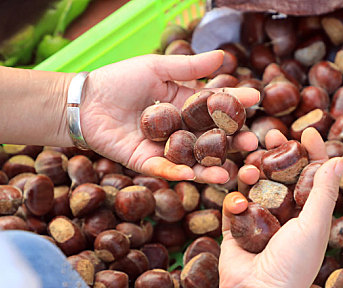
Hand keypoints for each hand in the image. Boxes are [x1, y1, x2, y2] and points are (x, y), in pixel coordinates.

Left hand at [78, 51, 259, 183]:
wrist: (86, 100)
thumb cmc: (119, 80)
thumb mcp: (157, 67)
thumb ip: (189, 67)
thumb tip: (223, 56)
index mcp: (182, 104)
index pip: (214, 105)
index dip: (234, 102)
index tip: (257, 99)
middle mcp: (177, 128)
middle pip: (209, 137)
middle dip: (230, 141)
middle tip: (252, 142)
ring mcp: (162, 147)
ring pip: (190, 160)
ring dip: (209, 167)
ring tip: (228, 172)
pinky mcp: (144, 162)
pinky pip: (163, 169)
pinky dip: (178, 174)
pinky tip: (194, 176)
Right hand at [219, 128, 342, 287]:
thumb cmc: (292, 265)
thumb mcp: (314, 225)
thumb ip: (323, 192)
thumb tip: (341, 159)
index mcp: (310, 216)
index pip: (313, 177)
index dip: (312, 154)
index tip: (307, 131)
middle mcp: (286, 217)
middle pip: (282, 176)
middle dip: (277, 155)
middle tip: (270, 135)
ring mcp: (260, 222)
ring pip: (256, 186)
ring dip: (253, 174)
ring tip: (250, 169)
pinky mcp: (237, 228)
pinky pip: (235, 205)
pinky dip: (235, 202)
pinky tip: (238, 205)